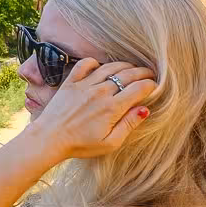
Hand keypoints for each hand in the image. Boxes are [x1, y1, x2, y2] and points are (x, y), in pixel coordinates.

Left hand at [26, 59, 155, 159]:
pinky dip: (94, 61)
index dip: (151, 85)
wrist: (50, 138)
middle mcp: (99, 92)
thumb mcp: (110, 143)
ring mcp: (84, 85)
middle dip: (142, 72)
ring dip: (124, 65)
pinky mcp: (70, 82)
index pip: (138, 89)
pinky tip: (100, 66)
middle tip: (150, 73)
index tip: (155, 86)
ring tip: (132, 68)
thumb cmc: (81, 144)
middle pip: (127, 75)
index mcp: (112, 108)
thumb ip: (129, 125)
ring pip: (109, 67)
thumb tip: (145, 110)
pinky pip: (84, 64)